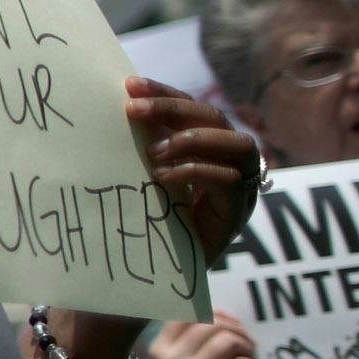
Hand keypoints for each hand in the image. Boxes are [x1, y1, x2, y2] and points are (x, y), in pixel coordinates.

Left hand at [125, 78, 262, 259]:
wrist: (164, 272)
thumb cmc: (153, 219)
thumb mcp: (147, 175)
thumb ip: (146, 146)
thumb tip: (116, 110)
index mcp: (209, 144)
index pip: (192, 106)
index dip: (164, 93)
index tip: (129, 86)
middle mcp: (231, 159)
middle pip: (214, 117)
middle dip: (172, 107)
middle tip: (133, 110)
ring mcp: (242, 184)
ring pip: (236, 143)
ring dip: (192, 140)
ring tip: (152, 153)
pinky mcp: (239, 209)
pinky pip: (227, 179)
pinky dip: (193, 171)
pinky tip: (161, 178)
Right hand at [149, 315, 256, 358]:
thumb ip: (191, 339)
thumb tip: (220, 311)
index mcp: (159, 350)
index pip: (187, 312)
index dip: (214, 313)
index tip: (227, 324)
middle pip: (212, 323)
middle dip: (237, 329)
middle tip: (246, 345)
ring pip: (228, 340)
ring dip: (247, 346)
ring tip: (248, 358)